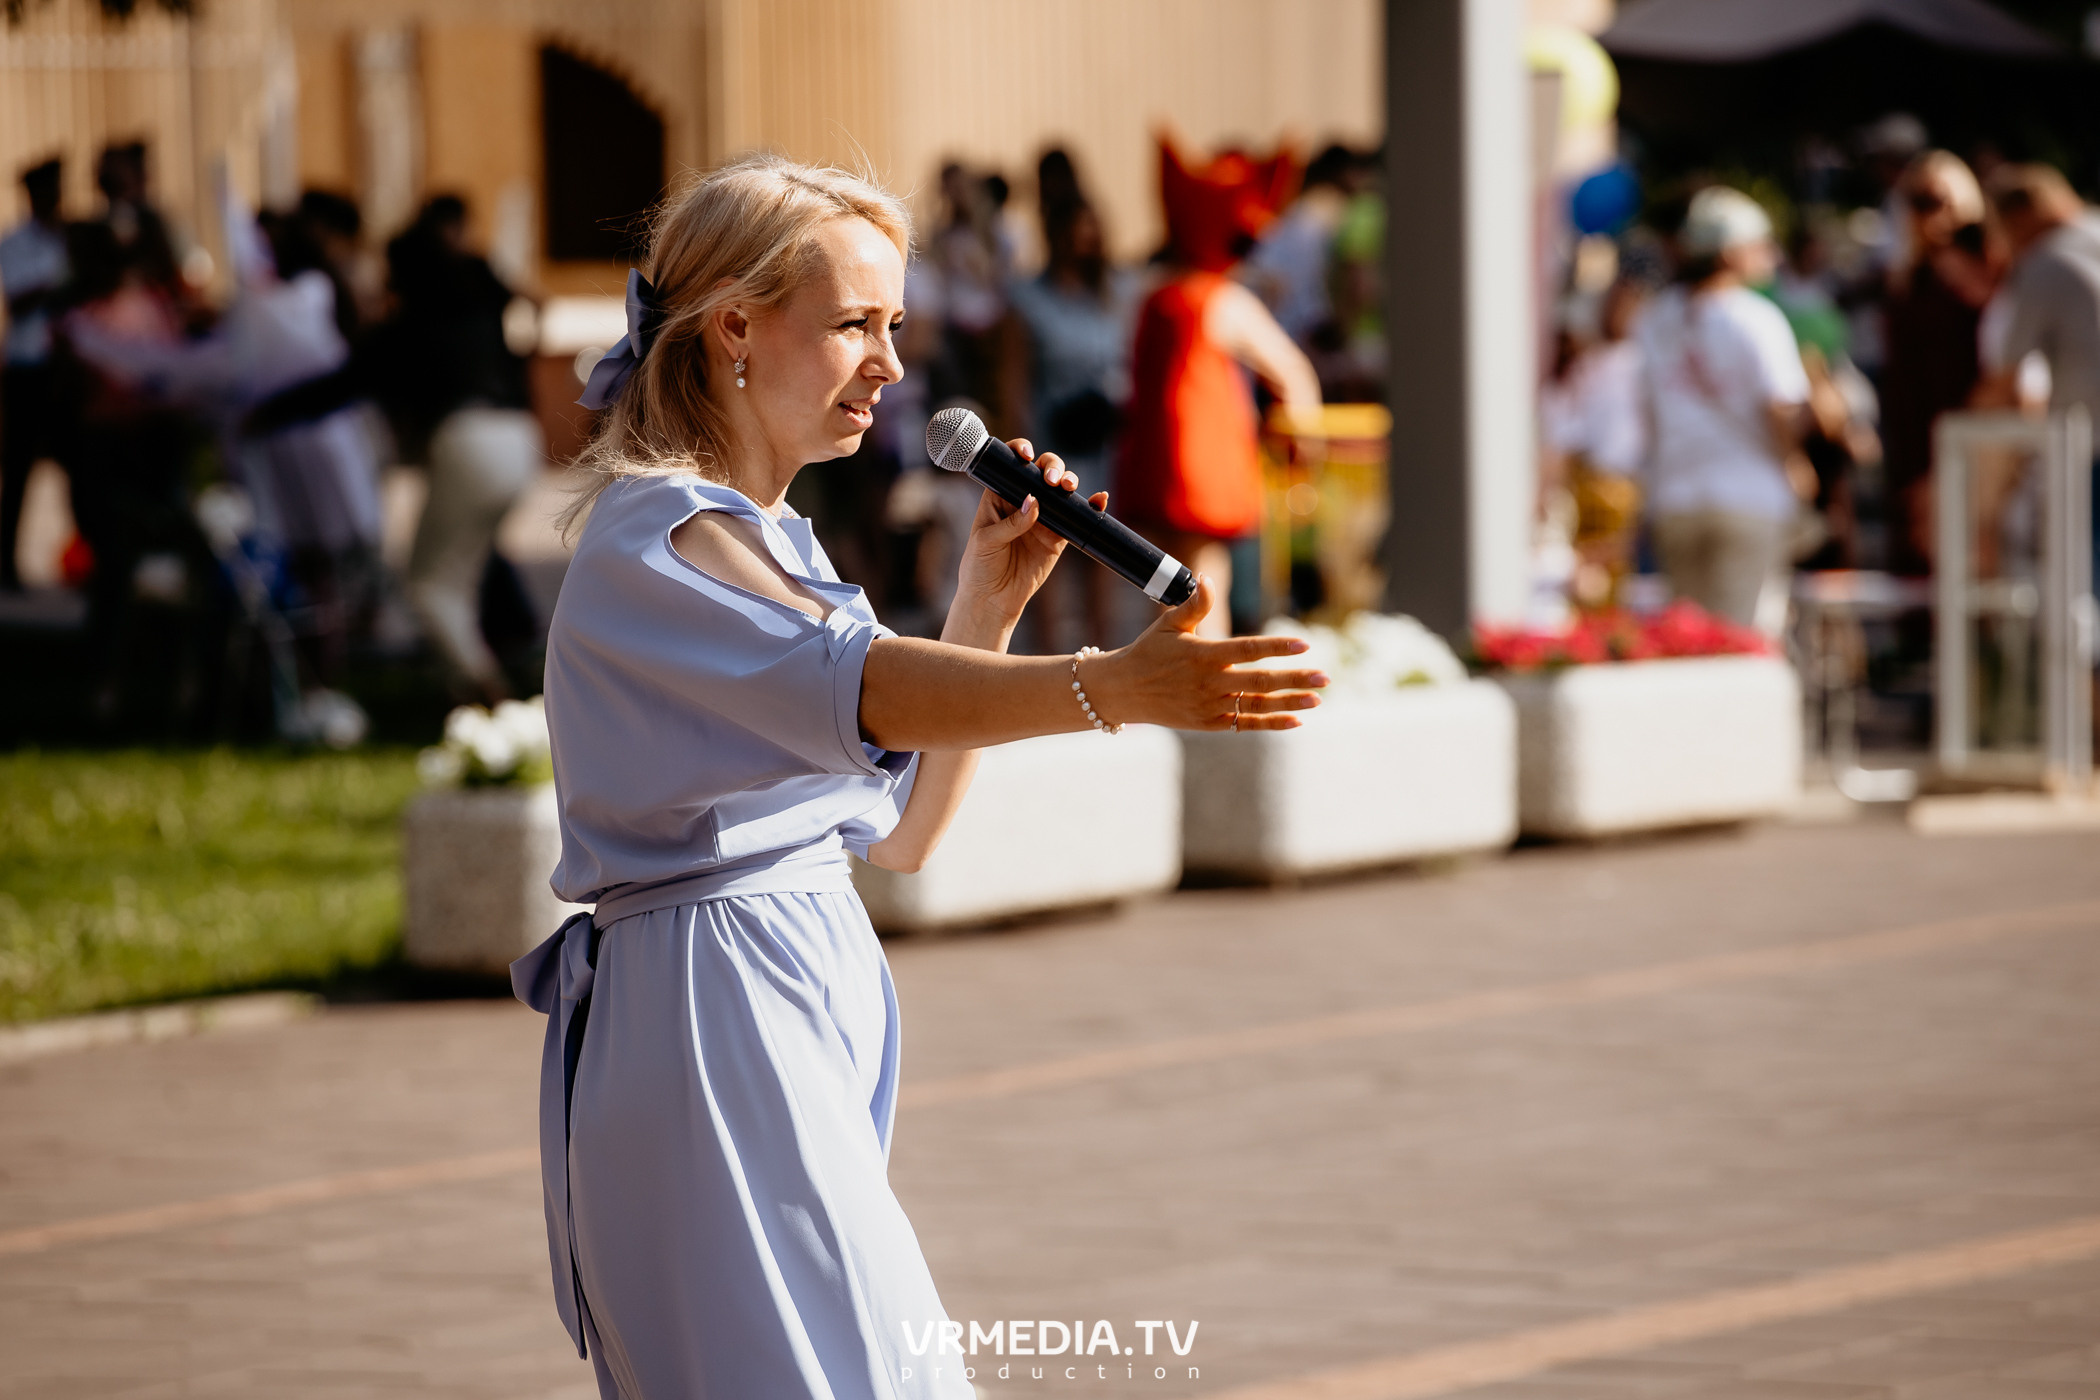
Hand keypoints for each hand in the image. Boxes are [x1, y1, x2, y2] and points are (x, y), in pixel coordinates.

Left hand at [950, 439, 1098, 630]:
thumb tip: (1034, 501)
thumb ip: (1011, 522)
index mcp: (999, 494)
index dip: (1020, 451)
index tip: (1026, 454)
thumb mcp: (987, 541)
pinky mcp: (1058, 536)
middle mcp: (1022, 501)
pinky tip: (1098, 500)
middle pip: (1042, 471)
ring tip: (1067, 487)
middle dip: (1051, 467)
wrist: (993, 599)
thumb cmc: (980, 567)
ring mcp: (1043, 517)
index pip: (1011, 465)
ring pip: (1061, 490)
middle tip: (1051, 481)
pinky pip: (1075, 518)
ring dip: (1069, 481)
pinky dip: (1089, 507)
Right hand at [1081, 576, 1326, 730]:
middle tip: (1325, 676)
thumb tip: (1207, 580)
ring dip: (1291, 702)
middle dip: (1296, 679)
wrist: (1124, 691)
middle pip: (1260, 682)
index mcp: (1204, 655)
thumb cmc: (1149, 651)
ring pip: (1257, 706)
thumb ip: (1194, 605)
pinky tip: (1297, 720)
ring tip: (1318, 698)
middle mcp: (1209, 683)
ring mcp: (1210, 706)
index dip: (1277, 647)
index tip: (1304, 644)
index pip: (1248, 650)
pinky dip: (1272, 723)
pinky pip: (1246, 724)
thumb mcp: (1168, 624)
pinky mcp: (1209, 724)